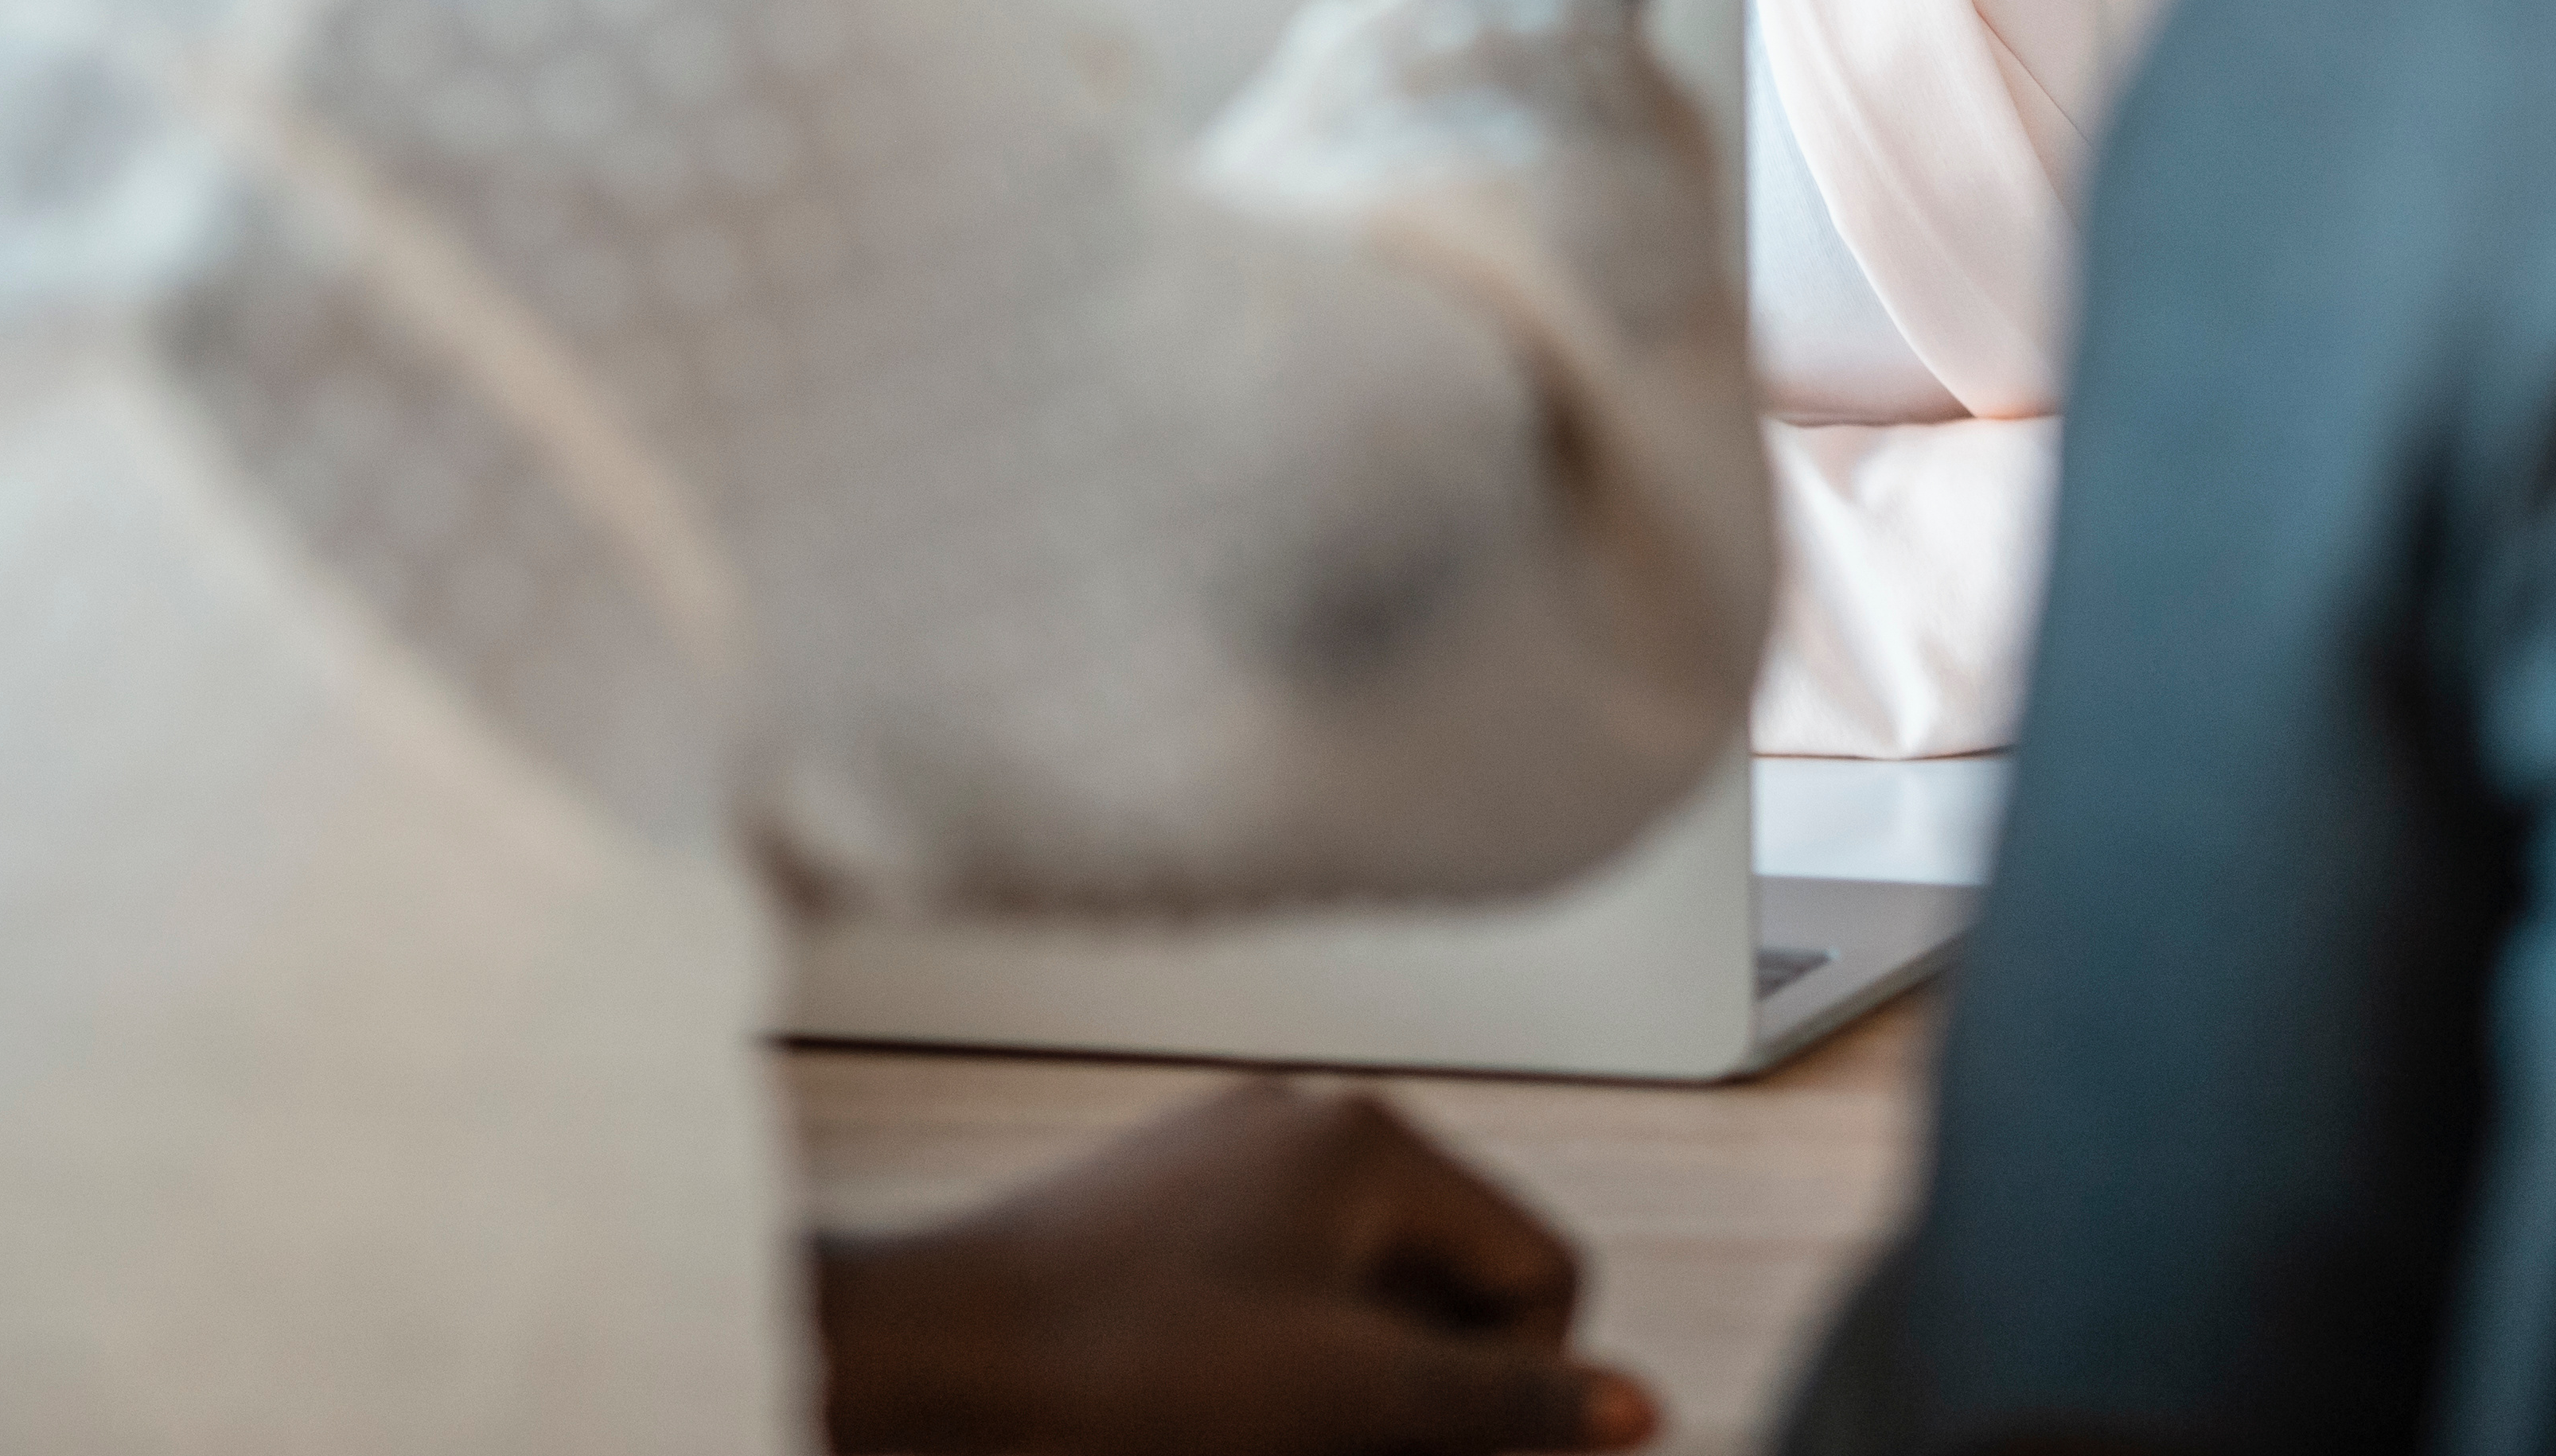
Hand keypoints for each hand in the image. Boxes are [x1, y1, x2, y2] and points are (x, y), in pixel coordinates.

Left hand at [813, 1078, 1649, 1452]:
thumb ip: (1499, 1403)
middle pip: (1453, 1287)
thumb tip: (1636, 1409)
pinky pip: (1280, 1304)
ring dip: (1361, 1397)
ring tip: (1294, 1443)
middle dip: (1436, 1399)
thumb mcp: (1343, 1398)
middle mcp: (1306, 1130)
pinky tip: (1230, 1427)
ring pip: (1365, 1302)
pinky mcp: (1163, 1225)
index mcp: (1369, 1142)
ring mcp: (1226, 1171)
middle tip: (1374, 1454)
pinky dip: (1287, 1377)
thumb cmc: (1112, 1368)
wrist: (919, 1365)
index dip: (1526, 1390)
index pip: (1540, 1272)